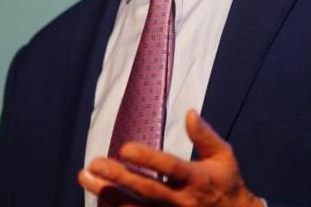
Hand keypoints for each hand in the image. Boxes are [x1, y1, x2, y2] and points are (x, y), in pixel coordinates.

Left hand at [79, 109, 263, 206]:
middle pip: (146, 190)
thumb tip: (189, 112)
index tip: (125, 147)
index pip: (171, 168)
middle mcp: (182, 201)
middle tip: (94, 163)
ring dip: (108, 194)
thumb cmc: (225, 182)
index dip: (148, 158)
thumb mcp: (223, 156)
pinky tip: (98, 196)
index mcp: (197, 179)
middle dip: (118, 177)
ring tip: (85, 178)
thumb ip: (205, 136)